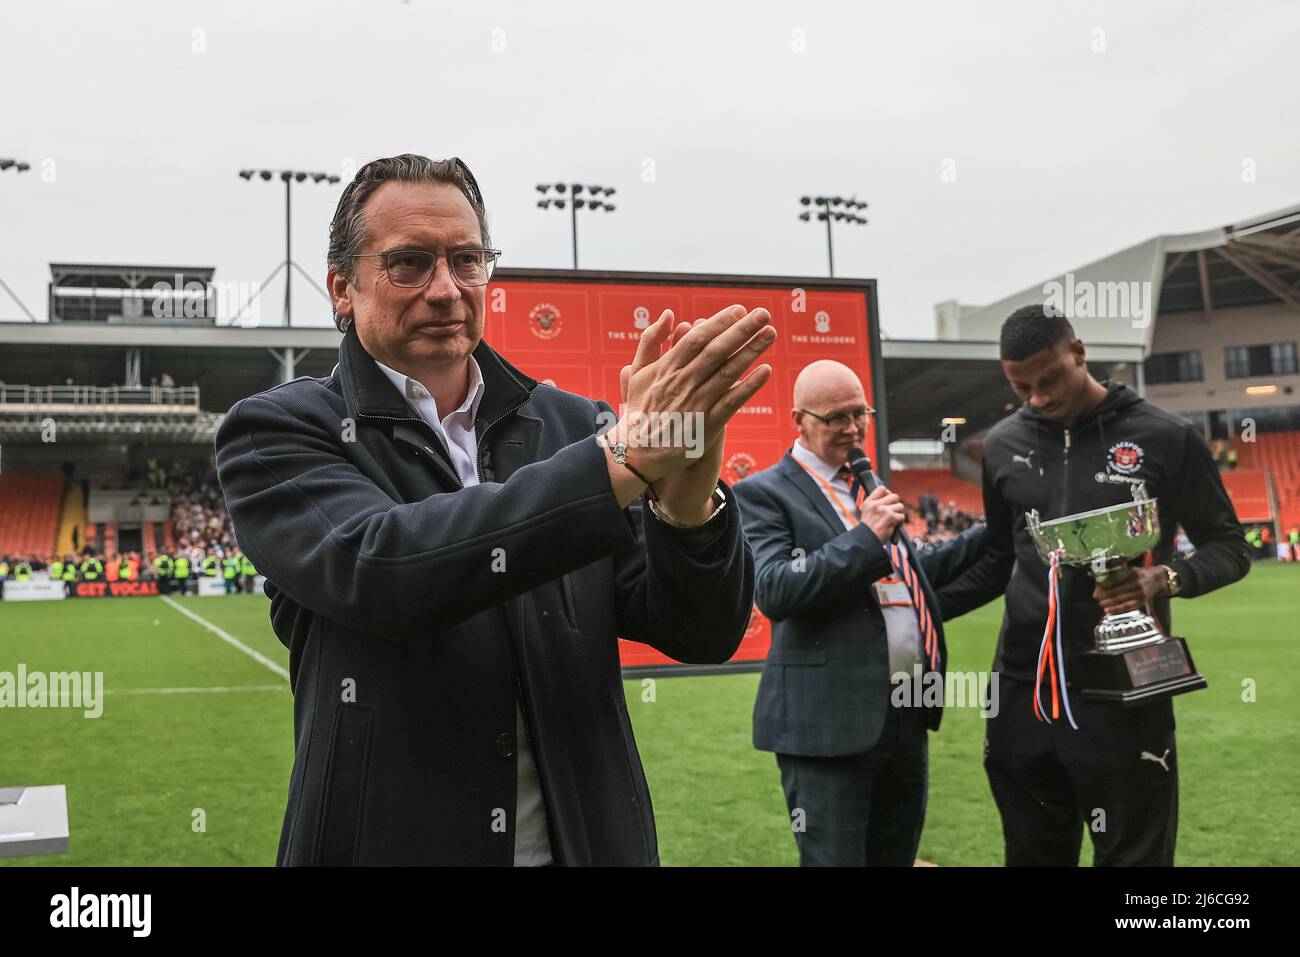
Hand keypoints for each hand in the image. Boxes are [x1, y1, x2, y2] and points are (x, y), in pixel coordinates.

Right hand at [613, 304, 774, 485]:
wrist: (638, 453)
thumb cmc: (640, 408)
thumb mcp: (638, 372)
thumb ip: (650, 340)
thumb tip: (669, 314)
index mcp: (666, 368)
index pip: (696, 339)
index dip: (719, 323)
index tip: (739, 310)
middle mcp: (682, 383)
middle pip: (716, 351)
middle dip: (741, 330)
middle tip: (763, 314)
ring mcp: (696, 404)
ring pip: (727, 373)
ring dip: (751, 352)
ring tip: (770, 334)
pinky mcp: (707, 426)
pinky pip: (731, 402)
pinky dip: (749, 386)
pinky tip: (766, 371)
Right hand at [859, 485, 904, 543]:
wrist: (866, 540)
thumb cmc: (868, 528)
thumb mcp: (866, 511)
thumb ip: (874, 501)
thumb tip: (887, 492)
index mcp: (870, 502)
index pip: (882, 489)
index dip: (887, 493)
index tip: (888, 501)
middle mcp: (876, 505)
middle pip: (894, 496)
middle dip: (895, 504)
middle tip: (892, 512)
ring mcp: (884, 510)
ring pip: (900, 506)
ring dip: (898, 514)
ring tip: (892, 520)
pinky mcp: (891, 517)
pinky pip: (901, 516)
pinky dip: (899, 523)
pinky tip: (893, 526)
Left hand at [1092, 564, 1167, 614]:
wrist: (1158, 579)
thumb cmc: (1139, 574)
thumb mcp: (1129, 569)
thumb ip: (1116, 574)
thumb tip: (1100, 582)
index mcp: (1132, 572)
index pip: (1116, 578)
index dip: (1105, 584)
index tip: (1096, 588)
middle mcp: (1137, 582)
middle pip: (1118, 589)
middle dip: (1105, 594)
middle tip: (1095, 597)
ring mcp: (1140, 593)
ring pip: (1122, 598)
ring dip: (1109, 602)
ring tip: (1100, 604)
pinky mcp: (1142, 601)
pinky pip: (1128, 606)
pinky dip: (1117, 609)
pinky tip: (1108, 611)